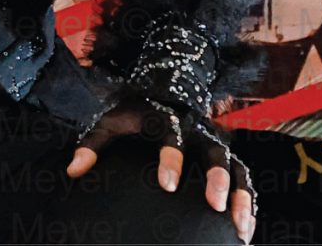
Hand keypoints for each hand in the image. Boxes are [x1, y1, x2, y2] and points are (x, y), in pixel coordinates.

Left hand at [66, 99, 254, 243]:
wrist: (166, 91)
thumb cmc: (135, 114)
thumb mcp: (112, 121)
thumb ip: (93, 143)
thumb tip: (74, 170)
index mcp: (169, 119)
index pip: (172, 137)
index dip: (171, 159)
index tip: (167, 185)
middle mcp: (199, 131)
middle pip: (215, 153)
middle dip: (217, 178)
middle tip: (213, 204)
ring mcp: (216, 145)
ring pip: (237, 168)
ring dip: (240, 195)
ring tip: (239, 225)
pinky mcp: (228, 158)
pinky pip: (244, 180)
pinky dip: (247, 203)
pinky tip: (244, 230)